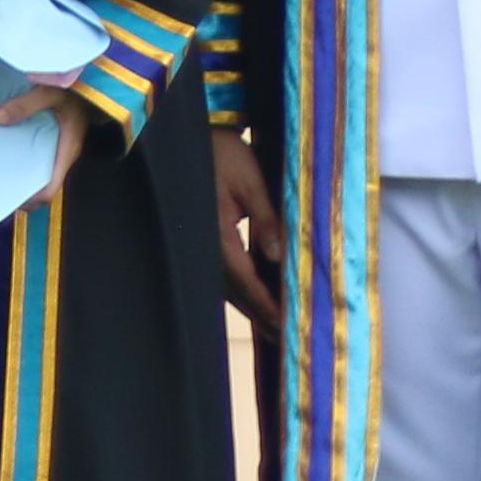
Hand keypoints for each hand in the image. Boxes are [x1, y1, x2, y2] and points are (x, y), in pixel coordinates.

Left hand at [0, 78, 89, 209]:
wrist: (90, 85)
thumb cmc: (74, 91)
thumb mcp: (50, 92)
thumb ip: (26, 104)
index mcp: (67, 151)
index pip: (50, 189)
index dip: (30, 199)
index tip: (6, 196)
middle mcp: (63, 156)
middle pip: (40, 185)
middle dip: (18, 189)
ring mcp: (59, 150)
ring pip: (37, 171)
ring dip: (17, 173)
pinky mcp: (53, 142)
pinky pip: (36, 156)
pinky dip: (20, 156)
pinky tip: (2, 147)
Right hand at [213, 127, 281, 323]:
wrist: (189, 138)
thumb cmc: (223, 154)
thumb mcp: (250, 180)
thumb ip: (267, 218)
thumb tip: (278, 256)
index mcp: (217, 234)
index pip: (246, 280)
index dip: (268, 305)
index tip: (289, 326)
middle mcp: (206, 248)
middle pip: (237, 294)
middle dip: (264, 317)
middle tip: (291, 342)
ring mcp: (202, 248)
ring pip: (230, 290)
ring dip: (255, 310)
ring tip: (279, 331)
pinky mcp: (205, 243)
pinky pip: (226, 278)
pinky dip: (245, 294)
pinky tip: (260, 301)